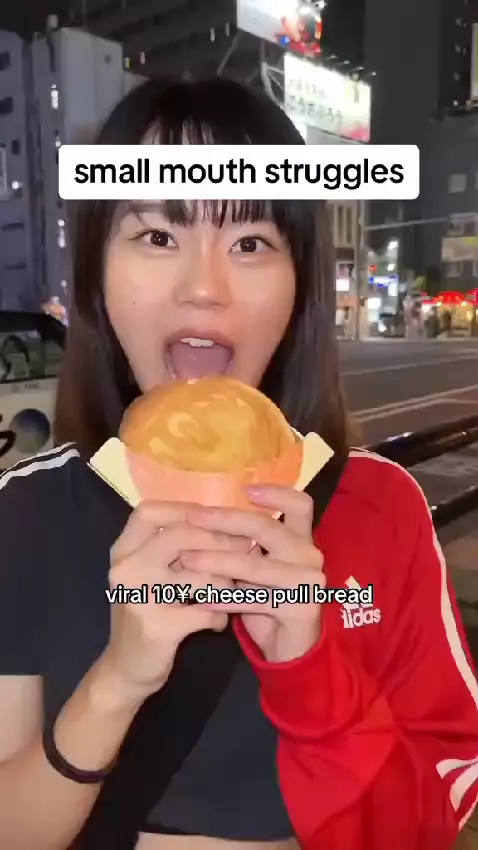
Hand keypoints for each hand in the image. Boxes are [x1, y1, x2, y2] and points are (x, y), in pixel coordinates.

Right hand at [103, 501, 251, 701]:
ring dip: (224, 582)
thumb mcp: (149, 574)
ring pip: (198, 575)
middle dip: (218, 541)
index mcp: (123, 550)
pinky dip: (219, 617)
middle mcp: (126, 568)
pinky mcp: (158, 627)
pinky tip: (220, 622)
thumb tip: (224, 521)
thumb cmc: (146, 614)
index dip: (185, 509)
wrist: (124, 670)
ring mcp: (139, 597)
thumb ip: (174, 549)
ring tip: (232, 589)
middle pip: (179, 536)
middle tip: (245, 548)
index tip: (215, 517)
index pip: (149, 511)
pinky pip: (205, 612)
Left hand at [182, 485, 324, 662]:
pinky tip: (201, 599)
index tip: (244, 488)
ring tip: (187, 559)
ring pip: (256, 566)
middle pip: (268, 528)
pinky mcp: (300, 609)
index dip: (276, 493)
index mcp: (302, 539)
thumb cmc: (269, 600)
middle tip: (194, 517)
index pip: (300, 504)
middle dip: (227, 521)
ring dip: (217, 561)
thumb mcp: (260, 567)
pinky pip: (254, 600)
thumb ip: (245, 544)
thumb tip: (202, 516)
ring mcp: (308, 583)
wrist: (290, 650)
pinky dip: (224, 599)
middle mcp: (310, 555)